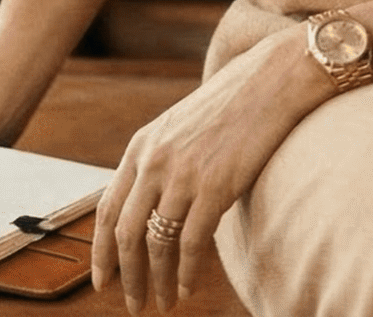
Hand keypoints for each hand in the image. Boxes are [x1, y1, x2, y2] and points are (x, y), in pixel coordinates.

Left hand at [92, 25, 329, 313]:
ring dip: (156, 281)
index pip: (108, 209)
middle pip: (125, 234)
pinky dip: (185, 272)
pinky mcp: (215, 186)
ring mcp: (183, 175)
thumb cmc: (232, 101)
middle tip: (133, 304)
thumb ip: (160, 160)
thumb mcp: (180, 126)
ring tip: (163, 302)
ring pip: (155, 245)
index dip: (101, 251)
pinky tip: (186, 286)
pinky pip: (190, 243)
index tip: (102, 279)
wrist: (271, 78)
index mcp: (142, 146)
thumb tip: (152, 206)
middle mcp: (155, 161)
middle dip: (127, 276)